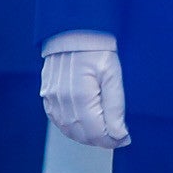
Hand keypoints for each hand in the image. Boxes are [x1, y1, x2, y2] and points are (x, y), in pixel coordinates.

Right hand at [41, 31, 128, 148]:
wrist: (74, 33)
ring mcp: (51, 99)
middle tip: (118, 136)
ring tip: (105, 132)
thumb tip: (119, 135)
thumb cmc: (97, 50)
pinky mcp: (46, 95)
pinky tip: (85, 124)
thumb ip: (115, 107)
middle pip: (82, 134)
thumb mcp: (114, 76)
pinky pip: (58, 120)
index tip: (125, 139)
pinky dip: (72, 127)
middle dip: (101, 140)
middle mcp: (62, 100)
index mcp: (80, 96)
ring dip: (87, 136)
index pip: (96, 132)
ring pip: (69, 130)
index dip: (112, 140)